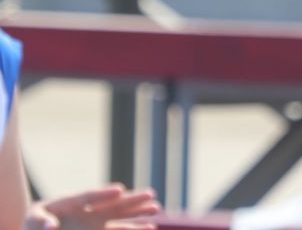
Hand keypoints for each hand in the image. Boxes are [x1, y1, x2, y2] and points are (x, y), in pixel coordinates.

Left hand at [24, 184, 160, 229]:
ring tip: (156, 208)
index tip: (120, 190)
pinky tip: (150, 227)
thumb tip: (51, 226)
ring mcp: (94, 223)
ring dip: (138, 213)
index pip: (89, 197)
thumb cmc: (33, 224)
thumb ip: (39, 221)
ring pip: (120, 217)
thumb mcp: (31, 220)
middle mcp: (87, 211)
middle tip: (151, 193)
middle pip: (111, 203)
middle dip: (131, 200)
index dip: (104, 194)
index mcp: (71, 203)